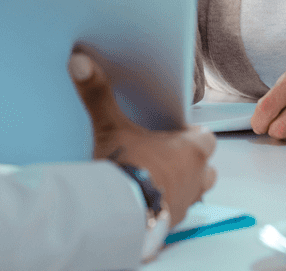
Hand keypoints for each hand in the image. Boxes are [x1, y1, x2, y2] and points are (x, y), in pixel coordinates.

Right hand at [69, 46, 216, 226]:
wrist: (119, 214)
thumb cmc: (126, 168)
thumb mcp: (109, 127)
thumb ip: (98, 94)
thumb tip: (80, 62)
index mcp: (191, 149)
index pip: (205, 136)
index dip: (190, 135)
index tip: (174, 132)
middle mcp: (197, 177)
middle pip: (205, 166)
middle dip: (190, 161)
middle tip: (165, 155)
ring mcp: (187, 202)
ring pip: (195, 190)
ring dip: (182, 185)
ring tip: (157, 178)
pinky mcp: (173, 224)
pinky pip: (177, 211)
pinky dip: (167, 205)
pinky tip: (147, 201)